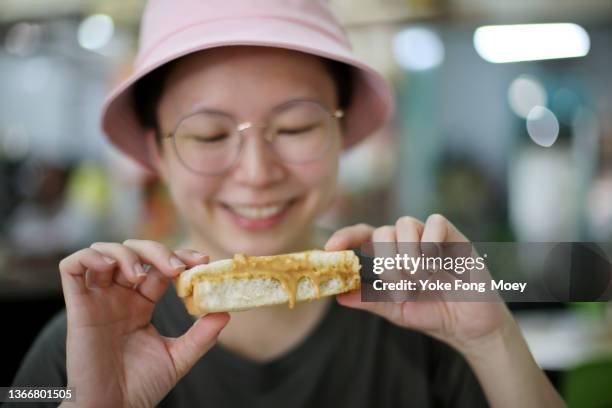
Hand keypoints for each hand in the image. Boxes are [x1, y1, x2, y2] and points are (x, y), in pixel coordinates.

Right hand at [58, 240, 228, 407]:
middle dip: (157, 251)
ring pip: (104, 252)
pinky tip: (111, 267)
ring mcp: (98, 299)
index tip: (202, 261)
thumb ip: (202, 335)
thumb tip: (225, 313)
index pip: (160, 265)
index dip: (180, 256)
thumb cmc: (141, 387)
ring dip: (127, 253)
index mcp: (141, 303)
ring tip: (141, 276)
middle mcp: (119, 296)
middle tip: (176, 268)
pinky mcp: (78, 307)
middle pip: (134, 251)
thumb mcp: (179, 357)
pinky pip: (71, 267)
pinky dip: (90, 257)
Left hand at [325, 215, 511, 354]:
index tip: (330, 249)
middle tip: (401, 286)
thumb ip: (370, 300)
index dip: (346, 237)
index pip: (363, 236)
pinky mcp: (454, 238)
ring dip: (408, 256)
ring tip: (421, 280)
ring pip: (406, 225)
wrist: (470, 327)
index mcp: (390, 256)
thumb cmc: (433, 314)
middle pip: (382, 232)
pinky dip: (431, 243)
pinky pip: (435, 223)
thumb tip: (339, 296)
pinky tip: (437, 265)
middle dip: (387, 262)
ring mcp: (429, 238)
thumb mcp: (396, 311)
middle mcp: (407, 243)